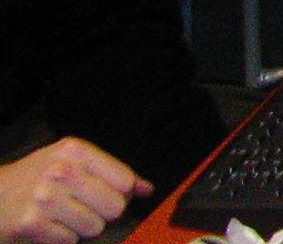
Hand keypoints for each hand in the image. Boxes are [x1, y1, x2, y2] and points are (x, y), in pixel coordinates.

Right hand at [0, 139, 148, 243]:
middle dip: (104, 212)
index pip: (125, 180)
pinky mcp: (32, 224)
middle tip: (86, 206)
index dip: (122, 193)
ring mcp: (46, 199)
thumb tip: (146, 189)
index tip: (108, 193)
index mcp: (76, 151)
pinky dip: (64, 237)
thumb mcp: (73, 161)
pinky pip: (71, 241)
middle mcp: (61, 171)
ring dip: (84, 226)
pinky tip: (51, 224)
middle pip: (114, 207)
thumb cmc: (38, 176)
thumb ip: (112, 172)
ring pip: (94, 227)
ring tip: (66, 215)